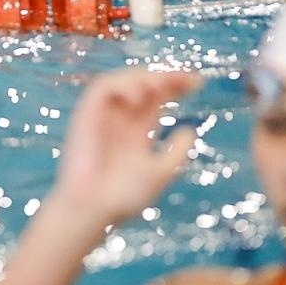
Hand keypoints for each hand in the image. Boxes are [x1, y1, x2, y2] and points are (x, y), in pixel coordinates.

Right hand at [49, 68, 199, 230]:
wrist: (94, 208)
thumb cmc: (124, 196)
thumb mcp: (161, 172)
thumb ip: (176, 152)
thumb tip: (190, 130)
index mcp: (138, 130)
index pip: (158, 98)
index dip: (177, 86)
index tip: (198, 82)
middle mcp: (122, 118)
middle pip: (144, 85)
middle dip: (166, 76)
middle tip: (187, 77)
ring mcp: (104, 114)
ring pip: (123, 80)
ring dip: (143, 77)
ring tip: (161, 85)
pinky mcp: (87, 113)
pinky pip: (101, 88)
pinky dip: (120, 85)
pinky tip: (138, 96)